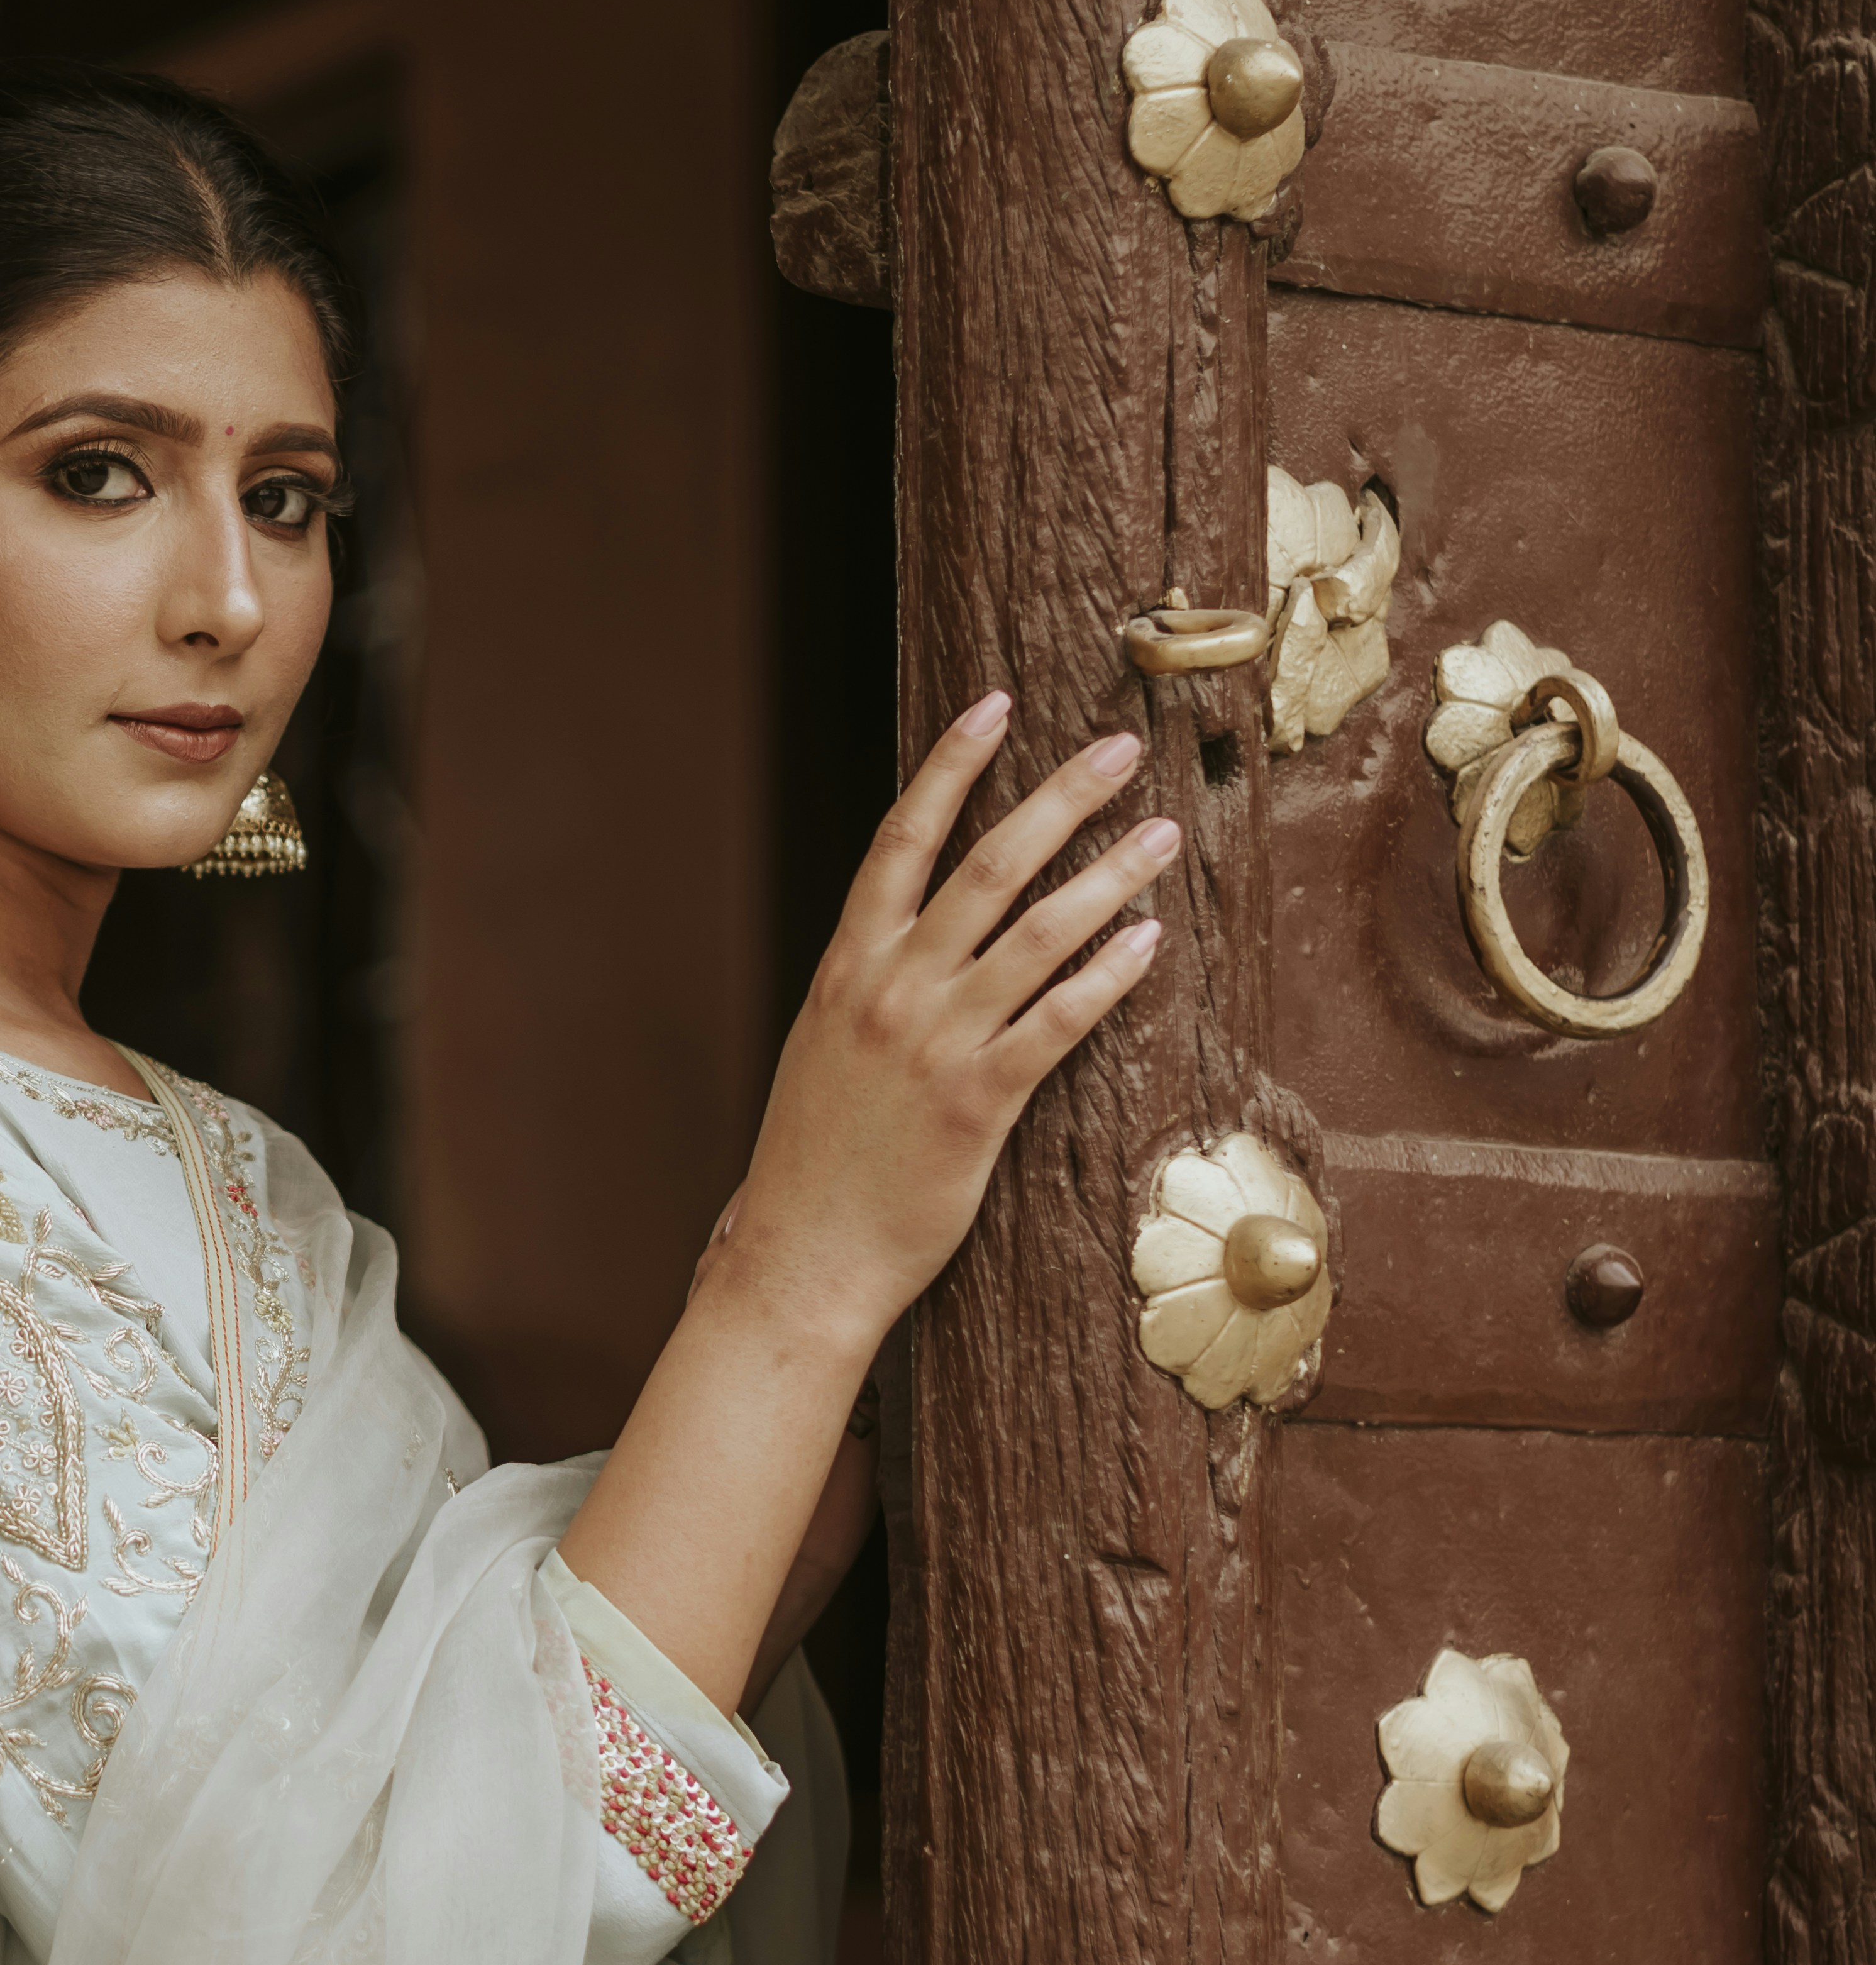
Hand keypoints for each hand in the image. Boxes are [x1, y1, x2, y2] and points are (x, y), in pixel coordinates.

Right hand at [719, 695, 1172, 1365]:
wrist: (803, 1257)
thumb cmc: (818, 1162)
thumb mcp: (826, 1050)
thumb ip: (870, 987)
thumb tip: (915, 937)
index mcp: (848, 968)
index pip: (903, 839)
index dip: (952, 767)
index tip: (994, 706)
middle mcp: (891, 991)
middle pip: (986, 866)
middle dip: (1057, 797)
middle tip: (1117, 749)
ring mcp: (935, 1044)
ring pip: (1037, 934)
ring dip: (1108, 876)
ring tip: (1161, 836)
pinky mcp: (977, 1103)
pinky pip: (1058, 1023)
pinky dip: (1107, 977)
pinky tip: (1149, 943)